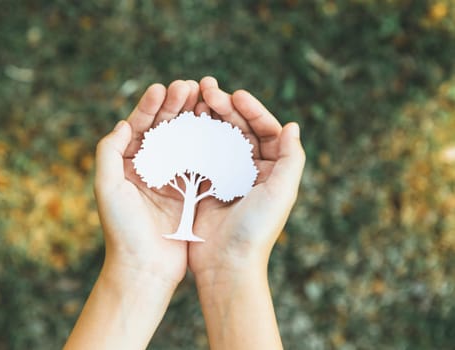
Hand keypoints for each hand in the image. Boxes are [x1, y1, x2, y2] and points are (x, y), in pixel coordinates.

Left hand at [94, 79, 199, 287]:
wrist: (145, 268)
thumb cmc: (122, 230)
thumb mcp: (106, 187)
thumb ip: (108, 152)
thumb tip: (123, 123)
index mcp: (127, 165)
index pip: (138, 127)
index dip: (150, 106)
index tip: (163, 88)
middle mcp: (149, 168)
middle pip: (162, 129)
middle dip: (174, 105)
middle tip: (188, 86)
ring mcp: (170, 179)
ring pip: (183, 140)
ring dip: (192, 119)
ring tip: (204, 98)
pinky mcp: (189, 192)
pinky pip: (199, 161)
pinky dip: (206, 143)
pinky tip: (215, 126)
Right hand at [189, 76, 305, 280]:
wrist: (226, 265)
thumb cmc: (257, 229)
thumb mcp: (282, 192)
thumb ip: (291, 158)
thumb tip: (293, 125)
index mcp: (271, 171)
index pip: (265, 130)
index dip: (253, 109)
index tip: (236, 95)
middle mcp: (249, 171)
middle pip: (239, 130)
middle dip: (225, 107)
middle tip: (207, 88)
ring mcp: (224, 177)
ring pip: (216, 138)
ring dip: (207, 117)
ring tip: (195, 98)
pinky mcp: (203, 186)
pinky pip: (198, 154)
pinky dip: (191, 137)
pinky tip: (183, 123)